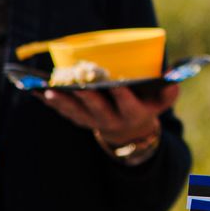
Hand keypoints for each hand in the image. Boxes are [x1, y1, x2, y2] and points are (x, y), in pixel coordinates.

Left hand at [41, 82, 179, 162]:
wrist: (129, 131)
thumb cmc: (146, 106)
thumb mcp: (160, 102)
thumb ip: (168, 92)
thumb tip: (173, 79)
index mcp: (133, 114)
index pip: (128, 105)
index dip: (122, 96)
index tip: (117, 85)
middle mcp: (112, 120)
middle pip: (98, 110)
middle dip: (88, 99)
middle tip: (79, 88)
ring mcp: (94, 122)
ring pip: (77, 113)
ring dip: (63, 103)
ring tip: (49, 91)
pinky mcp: (80, 120)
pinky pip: (64, 112)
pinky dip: (51, 103)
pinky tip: (36, 92)